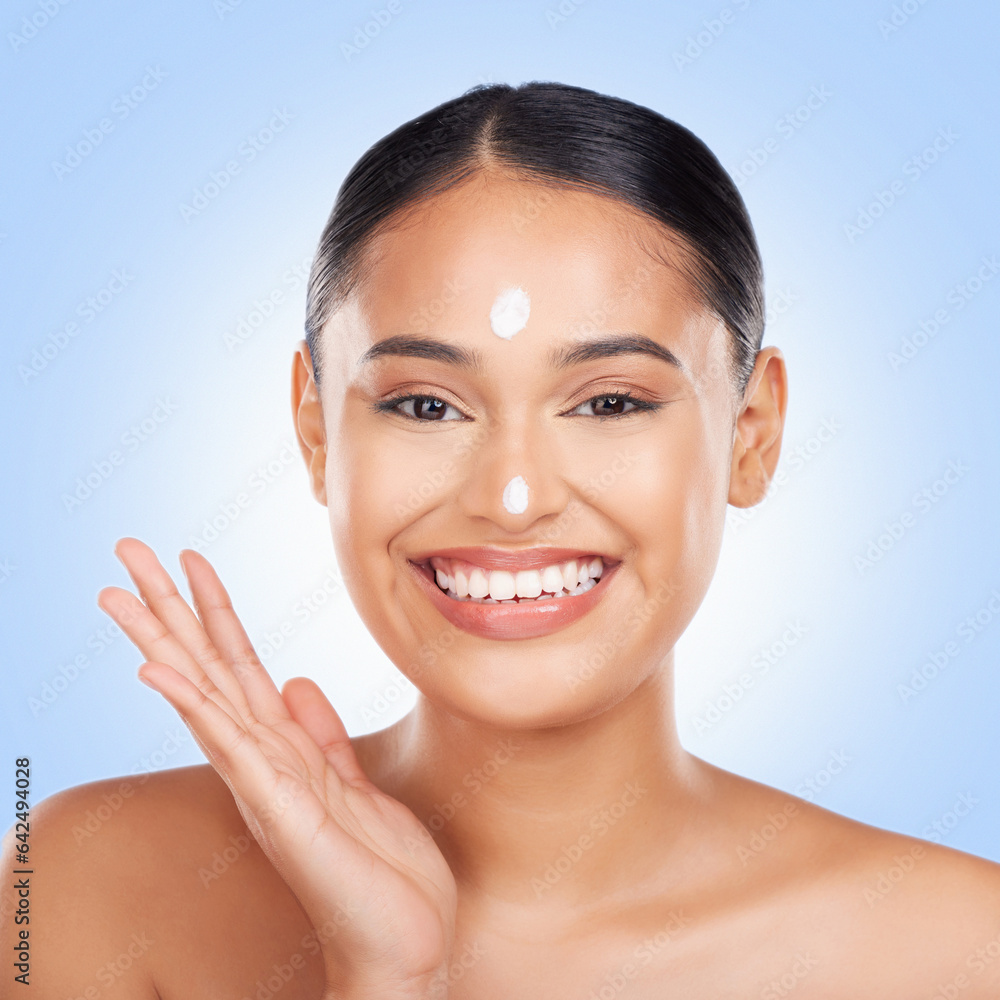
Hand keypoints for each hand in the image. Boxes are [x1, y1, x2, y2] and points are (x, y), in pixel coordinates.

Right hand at [98, 538, 457, 997]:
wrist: (406, 943)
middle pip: (206, 669)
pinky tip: (159, 672)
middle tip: (125, 549)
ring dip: (162, 642)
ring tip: (119, 593)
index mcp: (281, 752)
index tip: (189, 559)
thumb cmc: (378, 872)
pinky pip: (234, 748)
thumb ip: (322, 737)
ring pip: (206, 696)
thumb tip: (299, 682)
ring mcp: (266, 786)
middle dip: (167, 608)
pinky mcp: (284, 813)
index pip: (237, 667)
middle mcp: (262, 763)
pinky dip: (195, 707)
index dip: (214, 611)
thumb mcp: (354, 787)